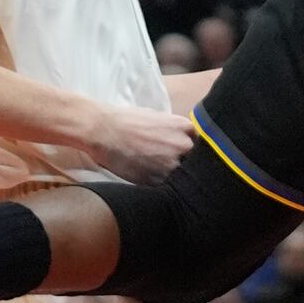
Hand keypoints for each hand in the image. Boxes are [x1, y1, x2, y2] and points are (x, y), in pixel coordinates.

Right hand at [78, 104, 192, 184]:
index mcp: (185, 127)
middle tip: (165, 161)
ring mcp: (171, 165)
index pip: (199, 143)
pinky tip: (146, 174)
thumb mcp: (158, 117)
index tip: (182, 154)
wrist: (104, 131)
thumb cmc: (127, 121)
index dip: (190, 150)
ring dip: (171, 175)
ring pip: (180, 175)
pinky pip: (165, 185)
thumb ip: (175, 130)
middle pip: (193, 160)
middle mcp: (183, 145)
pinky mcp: (157, 180)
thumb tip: (183, 140)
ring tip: (153, 168)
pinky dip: (158, 183)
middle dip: (183, 162)